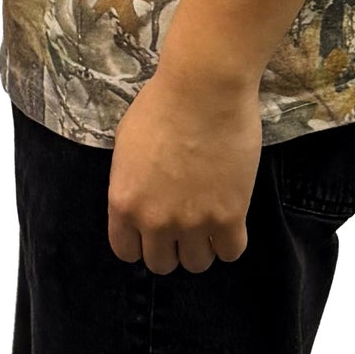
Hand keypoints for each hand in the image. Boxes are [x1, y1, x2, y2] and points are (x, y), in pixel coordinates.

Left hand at [106, 65, 263, 273]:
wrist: (204, 89)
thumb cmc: (162, 103)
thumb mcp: (126, 142)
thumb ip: (130, 179)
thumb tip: (140, 194)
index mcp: (123, 203)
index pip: (126, 251)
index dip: (141, 242)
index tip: (153, 230)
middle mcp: (154, 221)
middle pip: (162, 264)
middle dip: (171, 246)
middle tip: (184, 223)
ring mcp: (192, 223)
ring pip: (197, 263)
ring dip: (202, 245)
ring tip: (209, 221)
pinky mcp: (229, 217)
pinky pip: (231, 252)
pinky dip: (230, 241)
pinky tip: (231, 219)